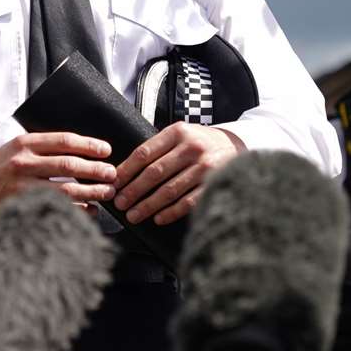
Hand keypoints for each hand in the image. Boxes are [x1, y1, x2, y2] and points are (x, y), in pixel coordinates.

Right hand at [0, 131, 115, 218]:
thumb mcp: (14, 148)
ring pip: (66, 191)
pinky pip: (58, 210)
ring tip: (107, 193)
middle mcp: (23, 163)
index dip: (89, 145)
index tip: (106, 150)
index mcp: (23, 144)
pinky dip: (77, 210)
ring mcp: (23, 188)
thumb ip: (41, 147)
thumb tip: (80, 150)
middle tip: (112, 174)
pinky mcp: (23, 207)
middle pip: (69, 165)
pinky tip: (89, 210)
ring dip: (92, 192)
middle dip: (96, 170)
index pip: (64, 141)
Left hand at [113, 122, 244, 225]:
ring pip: (170, 190)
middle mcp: (192, 147)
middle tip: (120, 203)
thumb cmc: (199, 142)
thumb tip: (125, 172)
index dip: (126, 170)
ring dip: (148, 205)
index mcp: (178, 132)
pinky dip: (171, 212)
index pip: (145, 153)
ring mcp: (205, 166)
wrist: (236, 145)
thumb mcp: (180, 135)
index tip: (114, 183)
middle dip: (133, 191)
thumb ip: (158, 148)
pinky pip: (188, 202)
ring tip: (133, 215)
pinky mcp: (215, 183)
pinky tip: (158, 219)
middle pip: (155, 173)